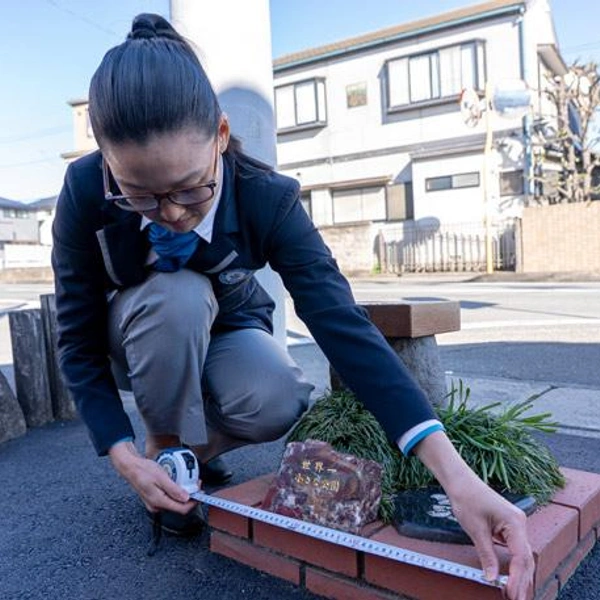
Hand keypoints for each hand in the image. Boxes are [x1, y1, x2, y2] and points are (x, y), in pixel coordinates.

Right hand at [109, 440, 197, 513]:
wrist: (130, 467)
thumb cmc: (143, 470)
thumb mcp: (161, 477)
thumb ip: (174, 489)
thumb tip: (186, 498)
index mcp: (158, 502)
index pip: (182, 509)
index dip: (193, 502)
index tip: (199, 491)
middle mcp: (156, 506)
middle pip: (179, 506)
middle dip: (189, 496)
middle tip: (194, 483)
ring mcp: (154, 503)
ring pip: (174, 502)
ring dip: (182, 493)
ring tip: (186, 481)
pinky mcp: (154, 499)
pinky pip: (169, 498)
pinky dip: (175, 492)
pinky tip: (176, 483)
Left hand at [449, 476, 533, 599]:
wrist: (460, 481)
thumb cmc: (467, 499)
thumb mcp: (475, 530)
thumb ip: (486, 555)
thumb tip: (491, 578)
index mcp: (515, 522)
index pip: (521, 557)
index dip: (516, 578)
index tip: (511, 593)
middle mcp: (520, 524)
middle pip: (526, 559)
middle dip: (521, 581)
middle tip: (515, 599)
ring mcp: (516, 525)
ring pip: (522, 556)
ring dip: (519, 575)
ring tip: (514, 593)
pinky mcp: (509, 526)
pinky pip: (514, 549)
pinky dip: (513, 564)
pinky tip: (510, 577)